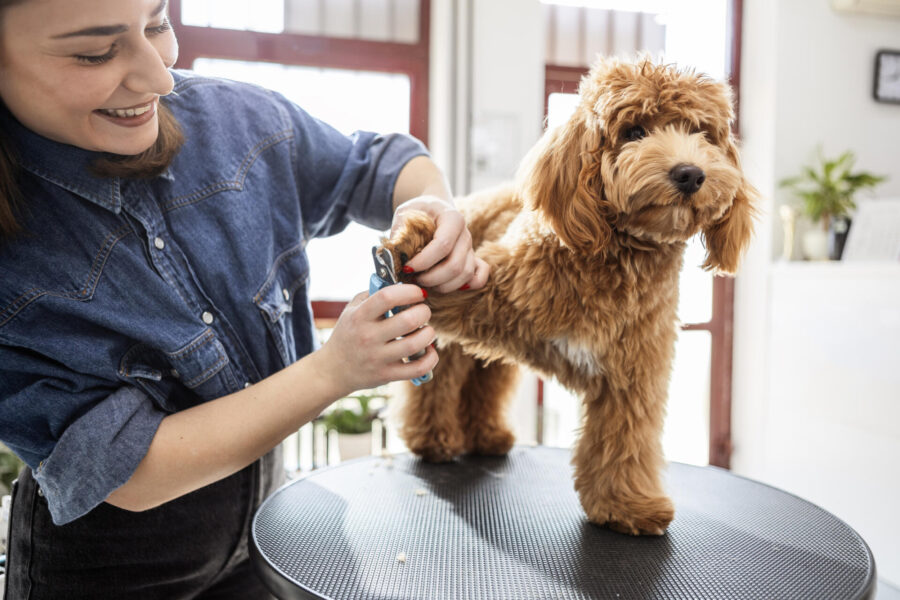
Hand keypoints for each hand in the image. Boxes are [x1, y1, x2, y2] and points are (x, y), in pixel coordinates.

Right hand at [316, 284, 437, 395]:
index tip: (417, 293)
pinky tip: (428, 350)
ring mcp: (378, 358)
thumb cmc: (349, 333)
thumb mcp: (352, 309)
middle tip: (423, 312)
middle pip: (408, 320)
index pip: (387, 297)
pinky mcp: (387, 375)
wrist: (334, 370)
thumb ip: (373, 293)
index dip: (409, 291)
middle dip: (424, 312)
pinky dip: (431, 358)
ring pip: (415, 344)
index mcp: (359, 317)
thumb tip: (401, 282)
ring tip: (426, 330)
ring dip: (429, 334)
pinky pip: (418, 368)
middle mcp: (368, 337)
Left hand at [391, 196, 489, 293]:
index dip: (423, 261)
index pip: (443, 245)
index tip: (406, 267)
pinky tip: (446, 285)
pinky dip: (466, 286)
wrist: (433, 208)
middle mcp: (465, 234)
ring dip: (442, 285)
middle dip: (431, 278)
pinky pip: (479, 278)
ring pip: (465, 275)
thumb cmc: (417, 212)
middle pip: (455, 265)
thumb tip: (397, 257)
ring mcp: (471, 248)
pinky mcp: (472, 260)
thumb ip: (401, 233)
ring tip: (423, 282)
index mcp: (452, 218)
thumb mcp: (405, 214)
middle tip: (413, 278)